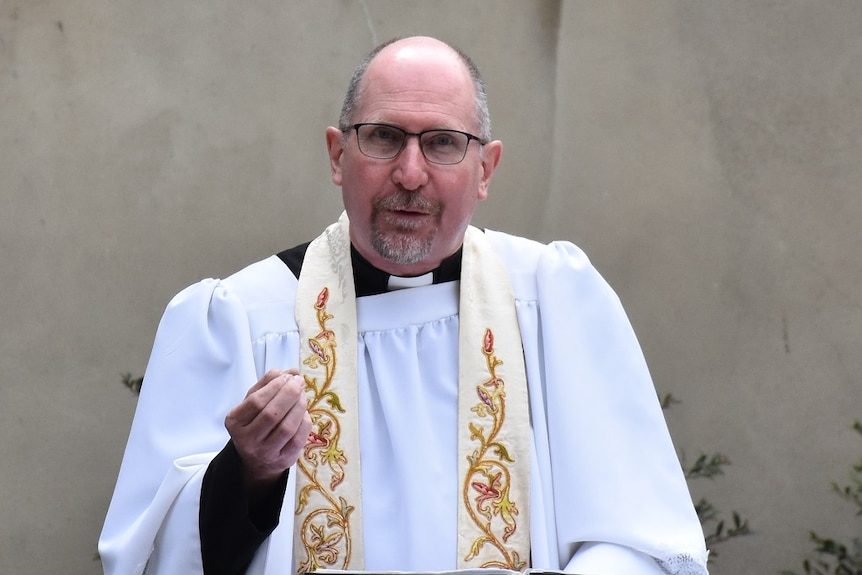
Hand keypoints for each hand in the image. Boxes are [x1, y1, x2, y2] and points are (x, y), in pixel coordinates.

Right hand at [225, 369, 311, 490]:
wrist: (256, 460)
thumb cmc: (254, 424)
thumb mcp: (253, 402)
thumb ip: (268, 384)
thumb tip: (292, 371)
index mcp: (235, 422)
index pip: (256, 401)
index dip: (275, 386)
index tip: (288, 376)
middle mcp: (248, 440)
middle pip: (272, 414)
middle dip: (290, 393)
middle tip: (299, 382)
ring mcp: (266, 452)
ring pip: (287, 427)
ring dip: (299, 406)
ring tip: (302, 395)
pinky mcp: (283, 460)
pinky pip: (299, 438)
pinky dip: (304, 421)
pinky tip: (304, 412)